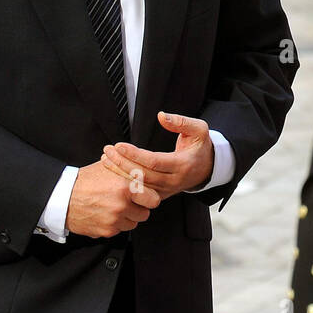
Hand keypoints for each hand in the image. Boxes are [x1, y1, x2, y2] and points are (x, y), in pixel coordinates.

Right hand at [66, 158, 160, 238]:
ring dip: (127, 218)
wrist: (62, 197)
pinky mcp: (106, 231)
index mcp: (125, 188)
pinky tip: (106, 214)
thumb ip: (129, 170)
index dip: (149, 198)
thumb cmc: (85, 180)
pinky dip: (115, 224)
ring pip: (133, 224)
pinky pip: (119, 230)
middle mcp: (121, 206)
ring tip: (115, 207)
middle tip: (129, 202)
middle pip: (144, 214)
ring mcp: (114, 220)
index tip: (144, 196)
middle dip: (138, 209)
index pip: (153, 200)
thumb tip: (146, 169)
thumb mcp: (108, 167)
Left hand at [100, 112, 215, 198]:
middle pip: (142, 175)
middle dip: (122, 163)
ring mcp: (166, 191)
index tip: (118, 145)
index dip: (134, 154)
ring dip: (120, 173)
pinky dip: (124, 182)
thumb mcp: (199, 129)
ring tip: (105, 159)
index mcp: (183, 165)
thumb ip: (181, 122)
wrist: (207, 168)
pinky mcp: (159, 195)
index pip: (154, 162)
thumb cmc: (200, 146)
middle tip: (107, 151)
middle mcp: (174, 181)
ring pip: (139, 186)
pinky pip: (139, 192)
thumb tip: (161, 116)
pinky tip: (113, 171)